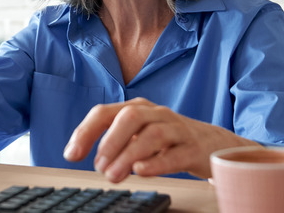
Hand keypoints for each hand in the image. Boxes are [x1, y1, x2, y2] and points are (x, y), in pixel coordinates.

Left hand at [63, 98, 256, 182]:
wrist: (213, 144)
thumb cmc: (168, 140)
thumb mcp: (138, 134)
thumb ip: (112, 141)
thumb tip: (83, 155)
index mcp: (138, 108)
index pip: (105, 112)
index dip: (85, 132)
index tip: (71, 154)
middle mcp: (156, 114)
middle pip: (130, 117)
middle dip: (110, 141)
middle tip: (98, 167)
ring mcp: (177, 129)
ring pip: (153, 134)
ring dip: (129, 155)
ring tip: (114, 175)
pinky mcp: (193, 149)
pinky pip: (176, 153)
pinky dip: (156, 162)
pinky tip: (141, 171)